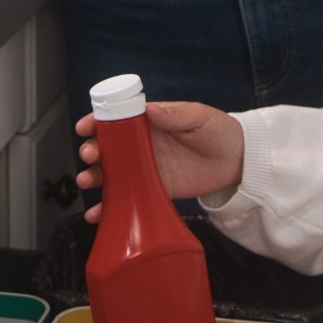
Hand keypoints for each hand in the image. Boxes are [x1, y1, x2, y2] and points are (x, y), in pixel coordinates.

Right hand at [73, 101, 244, 218]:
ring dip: (95, 177)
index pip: (117, 120)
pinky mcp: (155, 191)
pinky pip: (128, 199)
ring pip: (113, 174)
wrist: (237, 160)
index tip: (85, 127)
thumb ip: (175, 114)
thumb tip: (150, 109)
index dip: (98, 122)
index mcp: (150, 122)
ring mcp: (146, 169)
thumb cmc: (218, 131)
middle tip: (90, 155)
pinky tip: (98, 214)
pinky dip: (111, 207)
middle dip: (93, 151)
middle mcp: (142, 146)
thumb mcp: (198, 116)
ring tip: (87, 181)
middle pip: (109, 148)